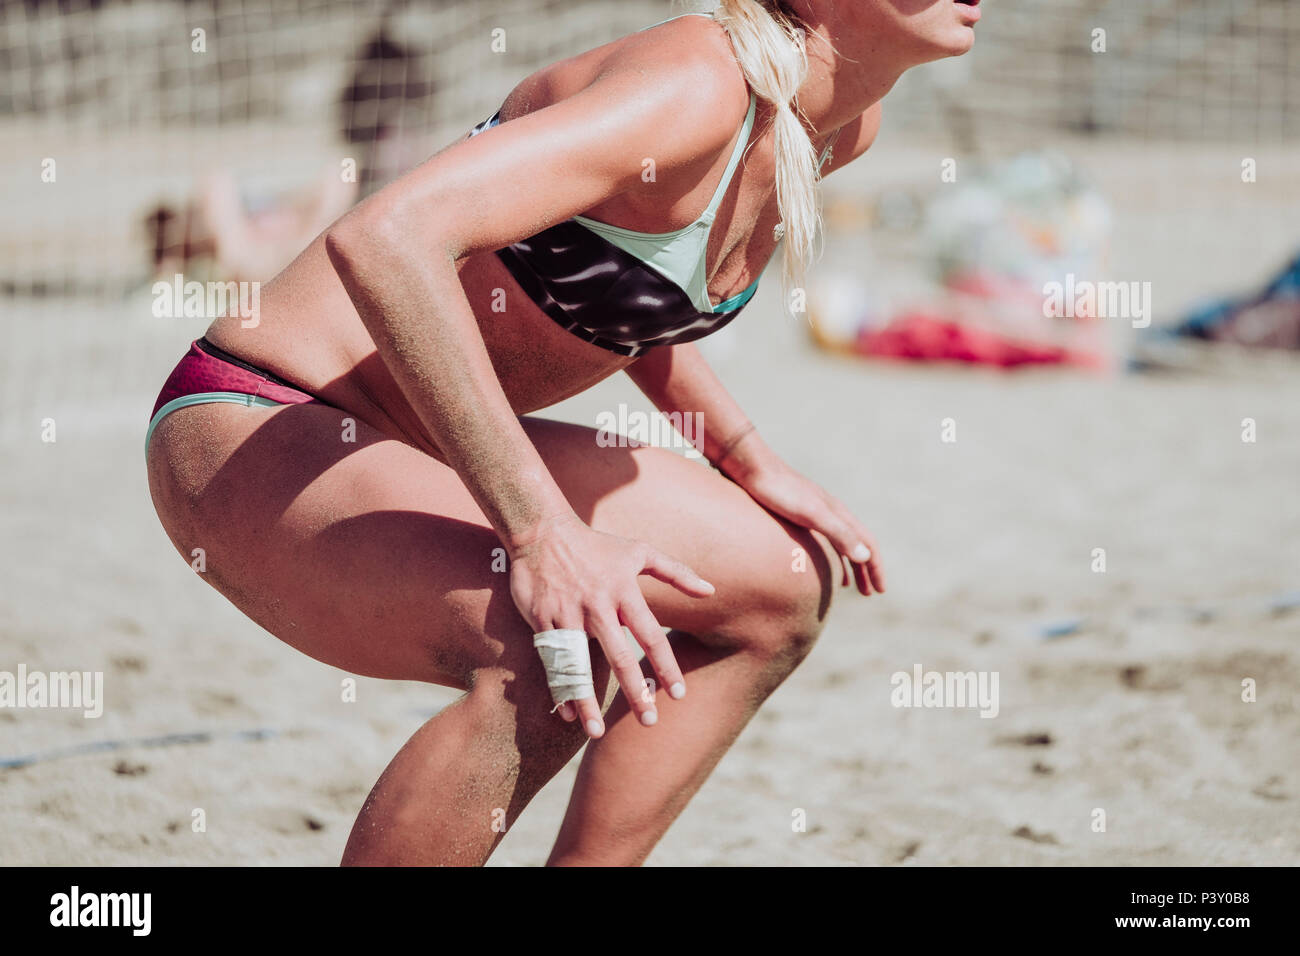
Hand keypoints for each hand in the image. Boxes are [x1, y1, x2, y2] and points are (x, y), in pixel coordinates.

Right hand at [507, 513, 714, 737]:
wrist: (542, 531)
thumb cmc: (596, 545)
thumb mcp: (639, 552)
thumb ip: (677, 572)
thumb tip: (711, 591)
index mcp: (623, 591)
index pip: (651, 634)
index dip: (666, 665)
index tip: (678, 695)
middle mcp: (597, 606)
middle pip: (619, 656)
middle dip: (635, 691)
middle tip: (649, 721)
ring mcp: (567, 615)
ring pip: (580, 666)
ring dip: (588, 702)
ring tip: (596, 734)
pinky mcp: (542, 621)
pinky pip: (552, 662)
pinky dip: (560, 688)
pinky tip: (567, 715)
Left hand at [739, 461, 885, 596]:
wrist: (750, 467)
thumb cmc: (779, 492)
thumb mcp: (811, 514)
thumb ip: (838, 533)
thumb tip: (865, 556)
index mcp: (838, 513)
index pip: (867, 543)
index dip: (876, 568)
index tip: (880, 591)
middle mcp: (831, 511)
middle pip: (857, 543)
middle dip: (866, 569)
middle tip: (870, 592)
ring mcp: (814, 512)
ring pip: (839, 542)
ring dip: (848, 564)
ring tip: (849, 585)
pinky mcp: (796, 514)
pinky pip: (821, 540)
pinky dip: (827, 557)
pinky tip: (817, 566)